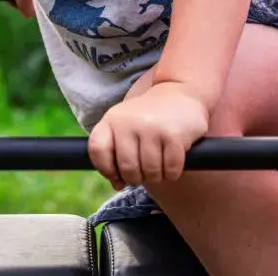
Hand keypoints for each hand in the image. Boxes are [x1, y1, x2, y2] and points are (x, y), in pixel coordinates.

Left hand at [89, 81, 209, 189]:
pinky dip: (173, 173)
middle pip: (128, 169)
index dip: (106, 169)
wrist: (179, 92)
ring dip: (157, 176)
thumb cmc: (147, 119)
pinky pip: (171, 170)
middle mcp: (130, 121)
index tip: (117, 174)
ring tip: (159, 166)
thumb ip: (114, 154)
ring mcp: (152, 127)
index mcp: (112, 119)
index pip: (98, 150)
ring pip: (150, 172)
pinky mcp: (174, 136)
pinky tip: (173, 163)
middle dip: (137, 178)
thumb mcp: (124, 127)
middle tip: (144, 171)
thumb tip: (118, 185)